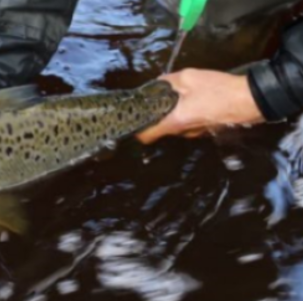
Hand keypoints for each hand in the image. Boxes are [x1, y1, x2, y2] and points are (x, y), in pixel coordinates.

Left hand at [137, 69, 264, 143]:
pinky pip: (189, 122)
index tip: (136, 116)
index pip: (146, 136)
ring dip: (173, 112)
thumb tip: (156, 84)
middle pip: (161, 128)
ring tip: (178, 95)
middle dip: (157, 114)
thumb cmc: (218, 90)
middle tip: (158, 98)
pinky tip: (194, 99)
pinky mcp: (206, 129)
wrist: (251, 99)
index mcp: (174, 122)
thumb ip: (167, 82)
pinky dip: (187, 113)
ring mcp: (195, 133)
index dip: (138, 128)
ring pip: (176, 125)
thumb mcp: (189, 78)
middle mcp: (182, 132)